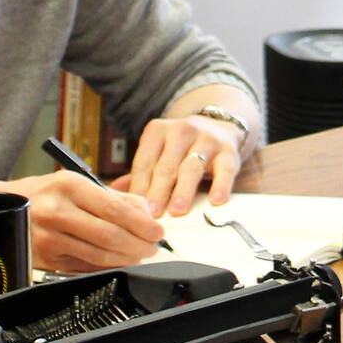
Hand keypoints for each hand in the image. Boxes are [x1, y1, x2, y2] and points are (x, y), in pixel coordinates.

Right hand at [16, 170, 165, 272]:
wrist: (5, 209)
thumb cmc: (46, 194)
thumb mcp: (77, 183)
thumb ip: (115, 196)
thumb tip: (146, 211)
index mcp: (68, 186)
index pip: (114, 208)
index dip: (141, 223)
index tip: (157, 231)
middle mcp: (57, 212)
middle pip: (109, 235)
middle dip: (138, 244)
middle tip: (152, 247)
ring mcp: (49, 238)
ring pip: (99, 255)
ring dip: (126, 258)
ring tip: (139, 254)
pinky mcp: (47, 260)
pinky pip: (85, 267)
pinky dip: (107, 266)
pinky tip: (118, 262)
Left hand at [111, 115, 242, 217]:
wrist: (218, 127)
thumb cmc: (181, 148)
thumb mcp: (158, 152)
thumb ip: (140, 173)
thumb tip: (114, 195)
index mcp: (158, 131)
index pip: (144, 162)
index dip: (139, 186)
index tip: (136, 209)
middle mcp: (181, 130)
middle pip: (166, 166)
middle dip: (158, 192)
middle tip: (152, 215)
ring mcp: (206, 139)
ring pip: (192, 168)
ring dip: (183, 191)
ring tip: (177, 210)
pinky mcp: (228, 151)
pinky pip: (225, 170)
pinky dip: (220, 186)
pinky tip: (215, 201)